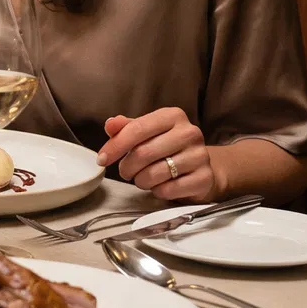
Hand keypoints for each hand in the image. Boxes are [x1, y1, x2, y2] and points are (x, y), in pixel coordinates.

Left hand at [97, 107, 214, 202]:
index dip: (115, 146)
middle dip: (126, 167)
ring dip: (141, 181)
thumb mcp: (148, 132)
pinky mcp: (204, 178)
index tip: (102, 159)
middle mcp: (189, 133)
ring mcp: (199, 156)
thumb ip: (127, 127)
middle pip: (143, 153)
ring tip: (143, 178)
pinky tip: (160, 186)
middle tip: (125, 172)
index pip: (137, 129)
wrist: (200, 167)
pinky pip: (168, 190)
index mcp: (173, 116)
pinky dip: (157, 191)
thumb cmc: (168, 147)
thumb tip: (110, 125)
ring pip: (154, 174)